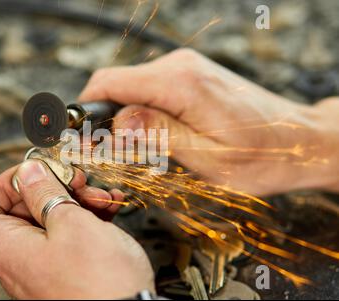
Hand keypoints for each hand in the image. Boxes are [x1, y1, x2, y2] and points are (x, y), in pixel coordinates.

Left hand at [0, 160, 154, 298]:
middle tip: (78, 181)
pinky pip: (68, 234)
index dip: (3, 182)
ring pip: (50, 218)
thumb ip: (45, 192)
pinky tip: (109, 209)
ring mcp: (44, 263)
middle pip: (21, 208)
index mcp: (8, 246)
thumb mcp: (72, 224)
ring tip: (101, 197)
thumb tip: (28, 172)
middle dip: (52, 186)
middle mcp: (20, 257)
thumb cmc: (100, 284)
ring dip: (76, 200)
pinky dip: (86, 217)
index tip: (35, 172)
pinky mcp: (67, 267)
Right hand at [79, 49, 338, 195]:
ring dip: (123, 119)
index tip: (77, 136)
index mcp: (180, 84)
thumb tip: (117, 121)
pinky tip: (152, 138)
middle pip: (117, 85)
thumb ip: (159, 134)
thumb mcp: (208, 157)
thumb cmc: (261, 155)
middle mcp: (180, 68)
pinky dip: (140, 113)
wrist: (299, 139)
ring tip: (134, 152)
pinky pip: (150, 91)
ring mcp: (186, 70)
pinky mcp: (190, 78)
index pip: (110, 83)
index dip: (84, 108)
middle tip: (106, 154)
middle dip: (102, 118)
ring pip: (132, 89)